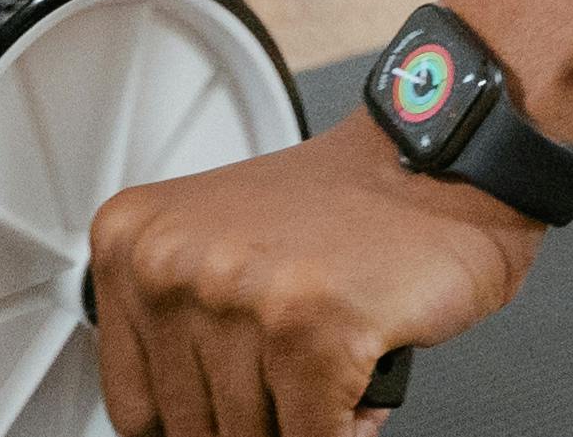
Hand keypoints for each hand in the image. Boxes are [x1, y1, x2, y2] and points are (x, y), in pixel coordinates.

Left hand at [87, 110, 536, 436]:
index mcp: (132, 243)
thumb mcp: (217, 251)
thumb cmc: (343, 210)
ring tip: (333, 360)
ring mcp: (240, 299)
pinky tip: (360, 372)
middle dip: (259, 417)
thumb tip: (172, 430)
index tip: (227, 409)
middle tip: (297, 374)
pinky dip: (350, 426)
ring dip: (308, 418)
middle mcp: (171, 265)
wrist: (439, 161)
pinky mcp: (313, 334)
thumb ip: (178, 333)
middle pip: (194, 428)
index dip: (196, 418)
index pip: (135, 407)